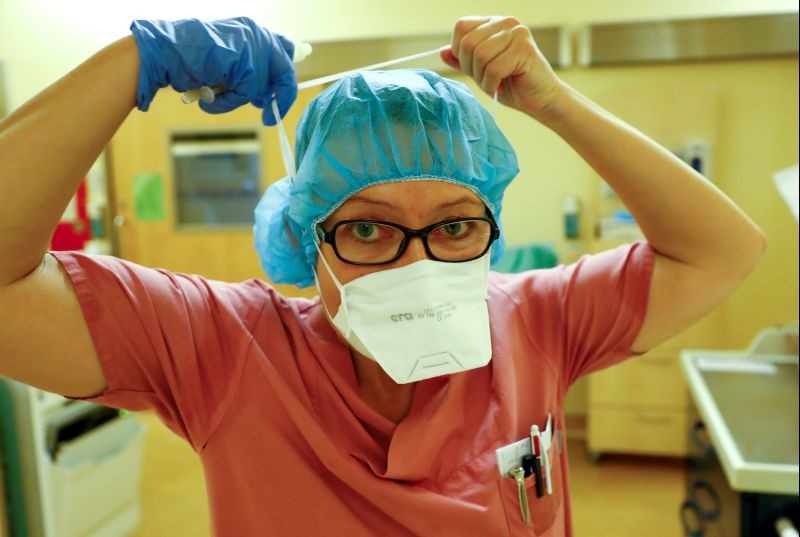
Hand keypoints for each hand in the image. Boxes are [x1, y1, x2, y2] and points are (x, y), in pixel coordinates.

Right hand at [130, 17, 296, 125]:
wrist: (164, 51)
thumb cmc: (188, 59)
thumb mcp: (224, 63)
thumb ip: (246, 70)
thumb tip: (266, 94)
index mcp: (251, 30)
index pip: (283, 48)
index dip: (284, 75)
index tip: (283, 95)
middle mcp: (256, 34)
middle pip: (285, 69)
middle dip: (281, 95)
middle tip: (268, 115)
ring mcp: (254, 46)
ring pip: (262, 85)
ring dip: (239, 98)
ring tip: (215, 97)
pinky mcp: (248, 63)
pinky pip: (247, 93)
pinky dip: (226, 103)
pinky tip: (208, 99)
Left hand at [441, 16, 563, 120]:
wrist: (540, 100)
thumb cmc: (511, 85)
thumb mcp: (480, 71)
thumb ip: (462, 60)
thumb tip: (442, 52)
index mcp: (494, 23)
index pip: (461, 27)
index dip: (459, 51)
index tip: (473, 67)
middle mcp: (506, 22)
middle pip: (467, 42)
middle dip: (470, 68)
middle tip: (486, 79)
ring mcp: (517, 33)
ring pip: (480, 56)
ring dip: (482, 78)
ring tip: (495, 83)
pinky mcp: (524, 50)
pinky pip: (493, 69)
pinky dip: (492, 84)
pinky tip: (501, 86)